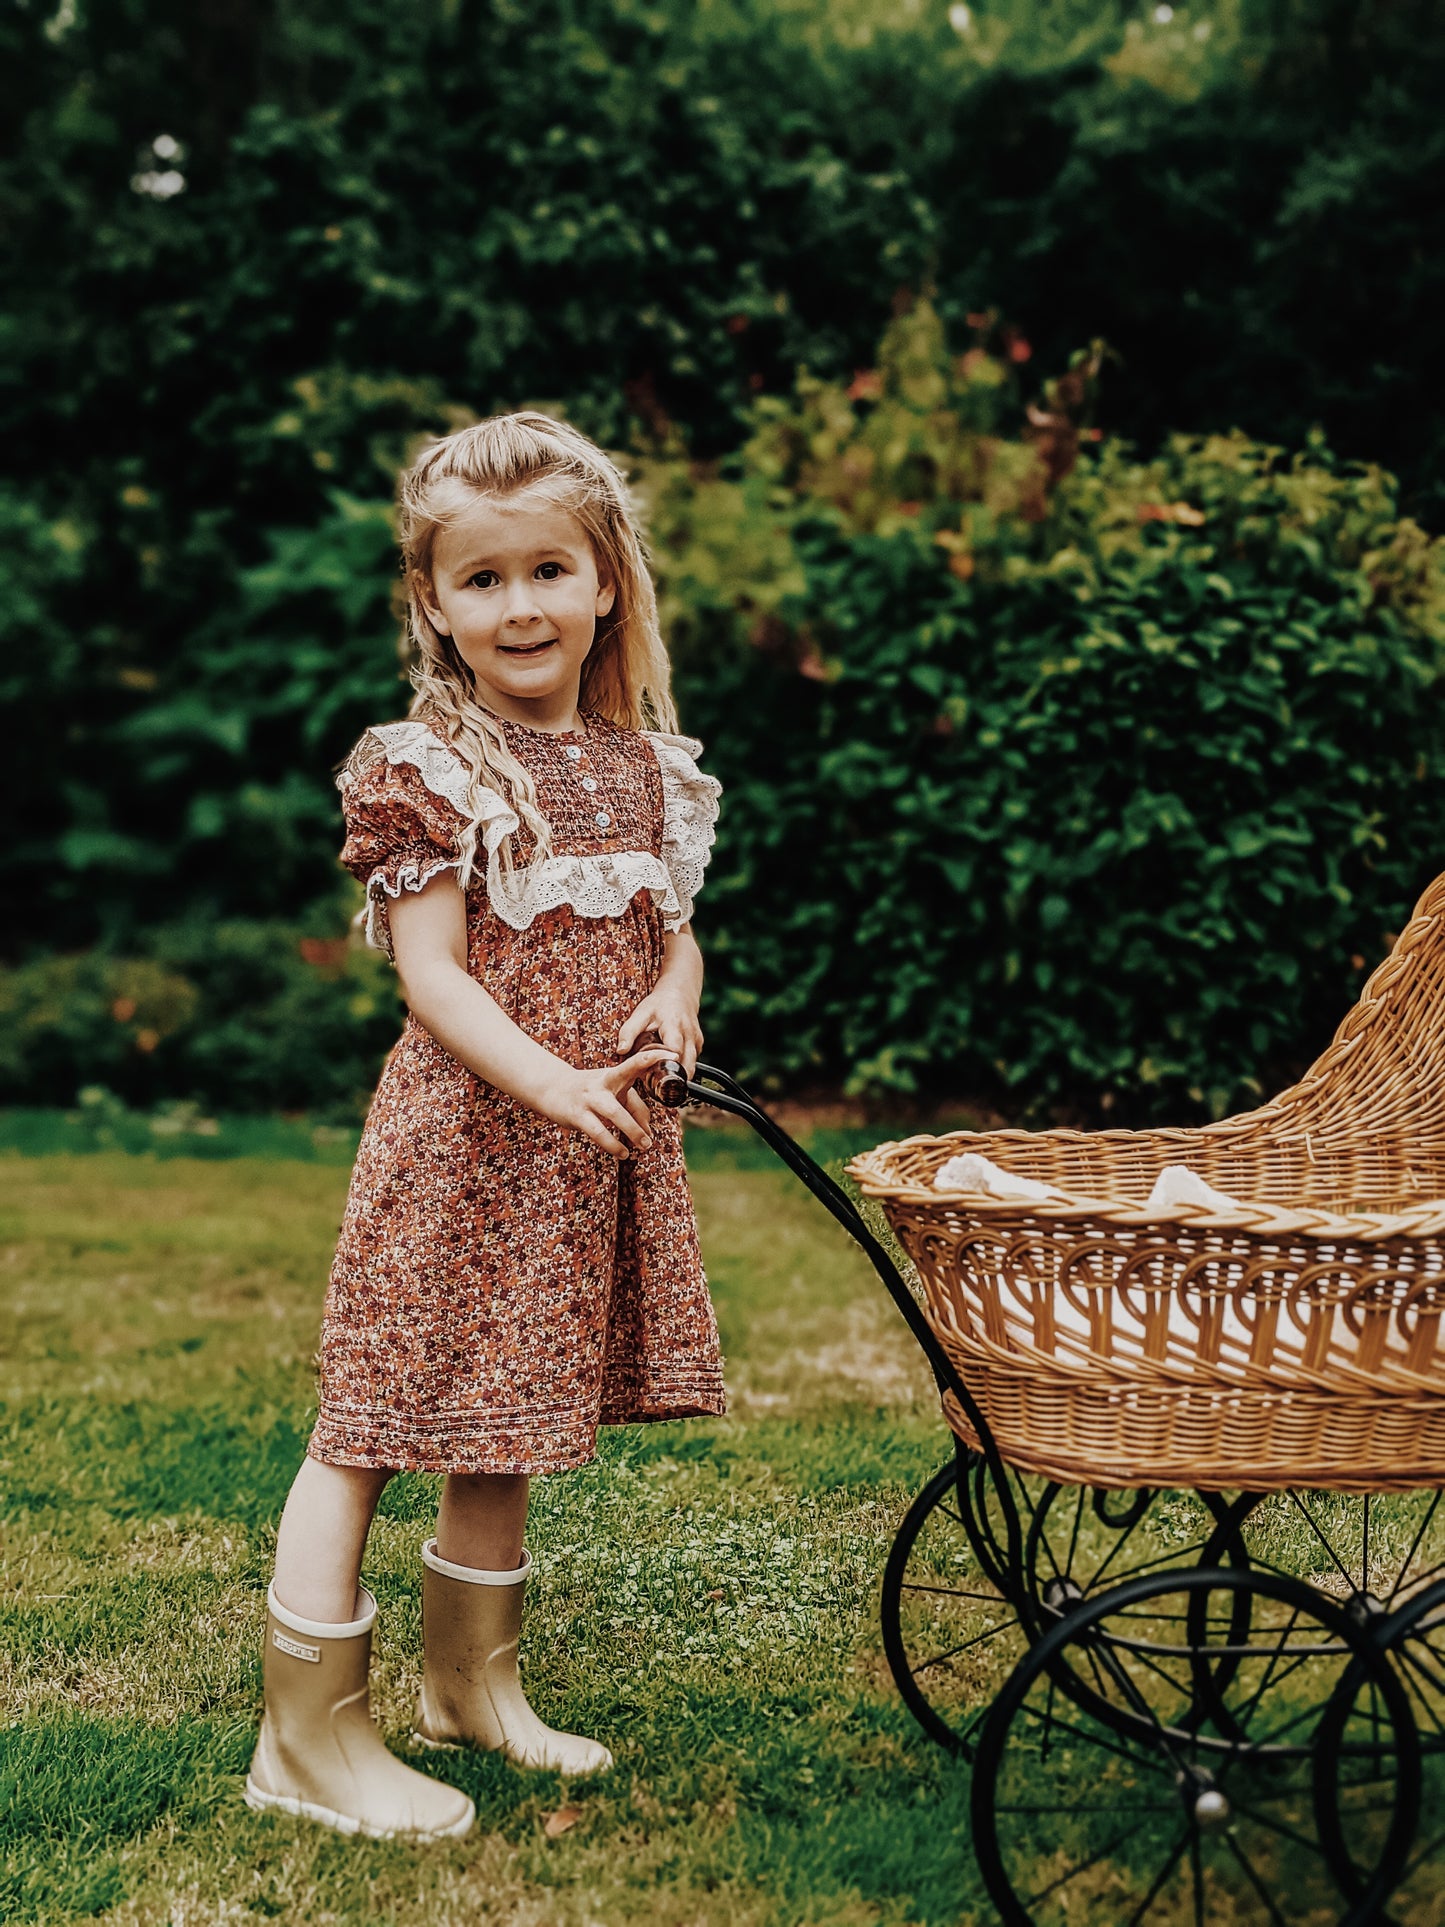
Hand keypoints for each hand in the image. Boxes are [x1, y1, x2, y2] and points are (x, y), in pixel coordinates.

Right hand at [532, 1045, 674, 1159]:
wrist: (551, 1087)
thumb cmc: (590, 1090)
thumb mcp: (612, 1090)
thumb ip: (633, 1107)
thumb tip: (649, 1131)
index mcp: (614, 1074)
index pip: (636, 1062)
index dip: (655, 1057)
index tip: (674, 1056)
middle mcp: (603, 1084)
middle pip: (626, 1096)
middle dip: (640, 1121)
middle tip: (651, 1140)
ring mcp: (590, 1098)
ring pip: (614, 1115)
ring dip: (630, 1133)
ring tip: (642, 1147)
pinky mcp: (577, 1114)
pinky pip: (598, 1131)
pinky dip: (612, 1144)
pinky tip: (622, 1152)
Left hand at [617, 984, 703, 1076]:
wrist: (679, 993)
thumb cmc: (658, 1005)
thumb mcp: (640, 1014)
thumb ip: (629, 1032)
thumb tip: (621, 1051)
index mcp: (674, 1026)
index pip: (675, 1050)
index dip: (665, 1064)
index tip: (653, 1072)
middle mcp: (690, 1034)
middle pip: (687, 1065)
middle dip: (673, 1077)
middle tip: (656, 1083)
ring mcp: (697, 1040)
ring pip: (691, 1066)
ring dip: (678, 1074)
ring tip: (661, 1076)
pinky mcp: (699, 1045)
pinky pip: (692, 1062)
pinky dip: (681, 1067)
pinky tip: (668, 1065)